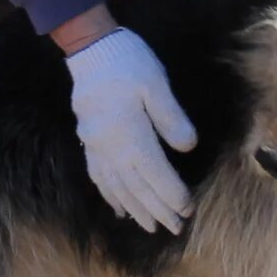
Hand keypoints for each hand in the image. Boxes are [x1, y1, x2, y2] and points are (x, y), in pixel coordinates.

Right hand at [64, 27, 197, 232]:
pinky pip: (98, 176)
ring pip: (117, 186)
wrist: (90, 48)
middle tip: (175, 228)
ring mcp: (96, 146)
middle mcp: (110, 146)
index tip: (188, 209)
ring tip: (150, 227)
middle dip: (157, 209)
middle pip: (136, 186)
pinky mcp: (89, 141)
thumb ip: (171, 118)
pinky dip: (111, 196)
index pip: (154, 173)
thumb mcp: (156, 83)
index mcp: (130, 133)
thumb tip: (187, 148)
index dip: (171, 194)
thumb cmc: (128, 61)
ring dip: (135, 208)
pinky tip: (120, 208)